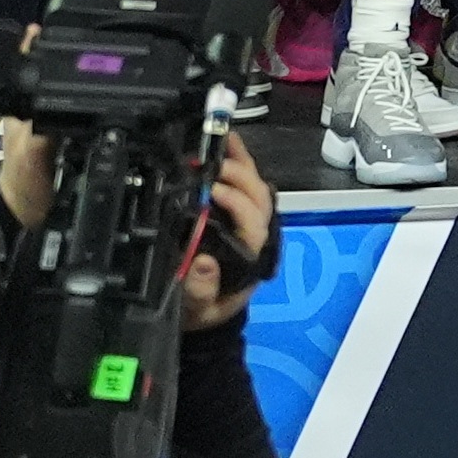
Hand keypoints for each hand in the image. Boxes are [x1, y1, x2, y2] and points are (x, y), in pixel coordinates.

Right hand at [185, 136, 277, 330]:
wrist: (204, 317)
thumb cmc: (203, 312)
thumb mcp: (197, 310)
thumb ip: (200, 291)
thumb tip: (204, 262)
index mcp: (250, 257)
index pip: (254, 222)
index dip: (237, 201)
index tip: (211, 189)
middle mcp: (256, 237)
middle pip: (260, 197)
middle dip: (239, 174)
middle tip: (209, 162)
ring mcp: (251, 224)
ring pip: (257, 188)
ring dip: (242, 163)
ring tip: (221, 140)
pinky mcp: (241, 217)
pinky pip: (246, 187)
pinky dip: (239, 164)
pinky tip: (225, 146)